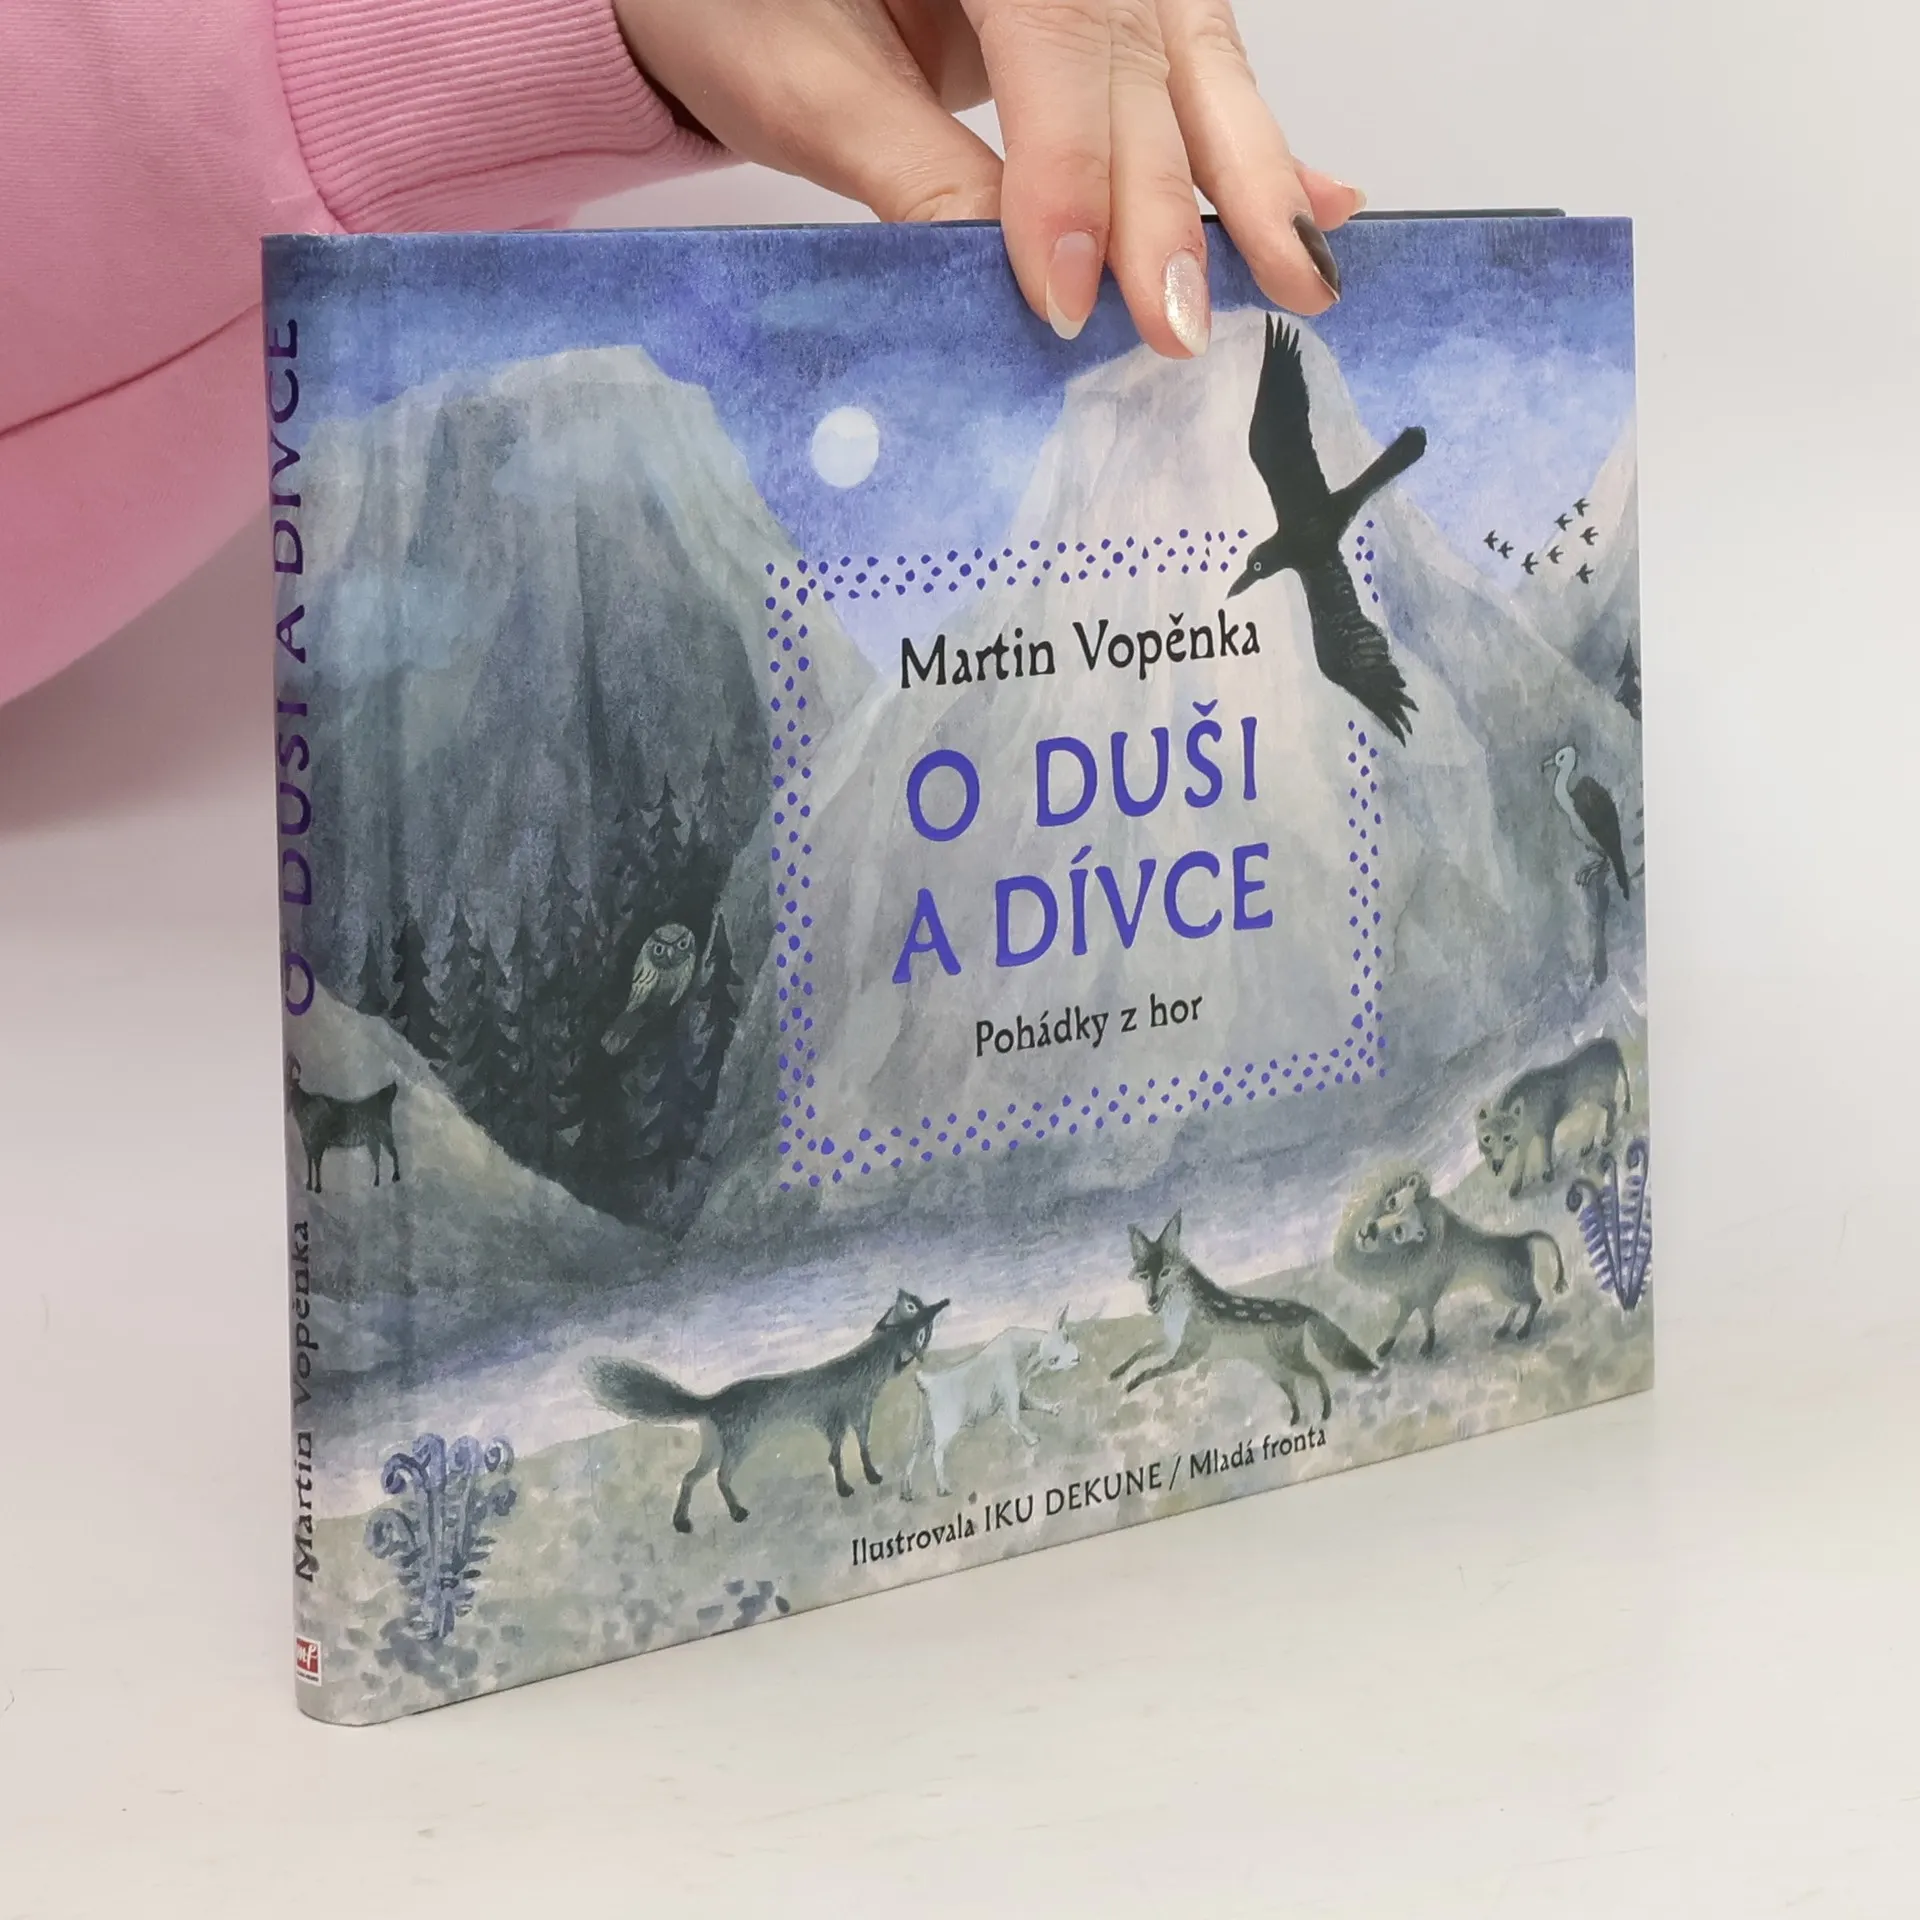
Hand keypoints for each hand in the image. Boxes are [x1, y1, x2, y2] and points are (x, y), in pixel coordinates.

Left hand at [612, 0, 1360, 358]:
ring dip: (1247, 177)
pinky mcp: (1114, 3)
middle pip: (1140, 50)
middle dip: (1168, 199)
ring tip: (1296, 277)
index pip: (1058, 30)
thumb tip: (1015, 283)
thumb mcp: (801, 80)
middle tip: (1178, 325)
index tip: (1068, 297)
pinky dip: (1246, 144)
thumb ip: (913, 168)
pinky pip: (1190, 64)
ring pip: (1191, 56)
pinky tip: (1319, 203)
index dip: (1072, 172)